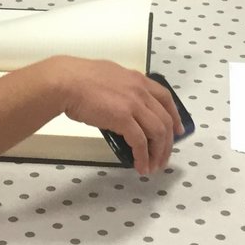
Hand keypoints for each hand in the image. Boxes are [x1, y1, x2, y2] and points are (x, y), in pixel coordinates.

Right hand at [49, 57, 182, 175]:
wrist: (66, 82)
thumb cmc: (80, 79)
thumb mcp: (110, 77)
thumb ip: (122, 89)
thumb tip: (124, 105)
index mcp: (137, 79)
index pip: (165, 98)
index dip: (175, 116)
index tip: (178, 131)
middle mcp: (140, 90)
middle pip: (165, 119)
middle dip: (168, 143)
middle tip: (163, 157)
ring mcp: (134, 104)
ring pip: (158, 132)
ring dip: (158, 153)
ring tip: (153, 167)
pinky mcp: (123, 118)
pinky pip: (140, 142)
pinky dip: (143, 156)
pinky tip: (140, 166)